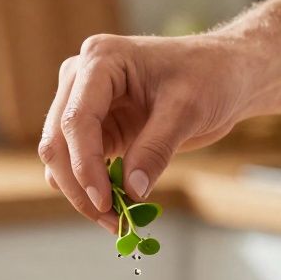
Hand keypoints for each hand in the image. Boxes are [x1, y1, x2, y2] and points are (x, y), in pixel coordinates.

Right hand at [39, 34, 251, 228]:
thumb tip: (131, 192)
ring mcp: (84, 102)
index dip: (86, 165)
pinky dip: (91, 188)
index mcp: (101, 60)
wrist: (224, 74)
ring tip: (116, 219)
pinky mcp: (95, 127)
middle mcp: (81, 78)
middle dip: (79, 185)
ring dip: (80, 192)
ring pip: (60, 157)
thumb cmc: (209, 76)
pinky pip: (79, 164)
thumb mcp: (188, 110)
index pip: (77, 119)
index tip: (104, 202)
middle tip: (111, 219)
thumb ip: (156, 149)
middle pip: (57, 141)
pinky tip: (117, 206)